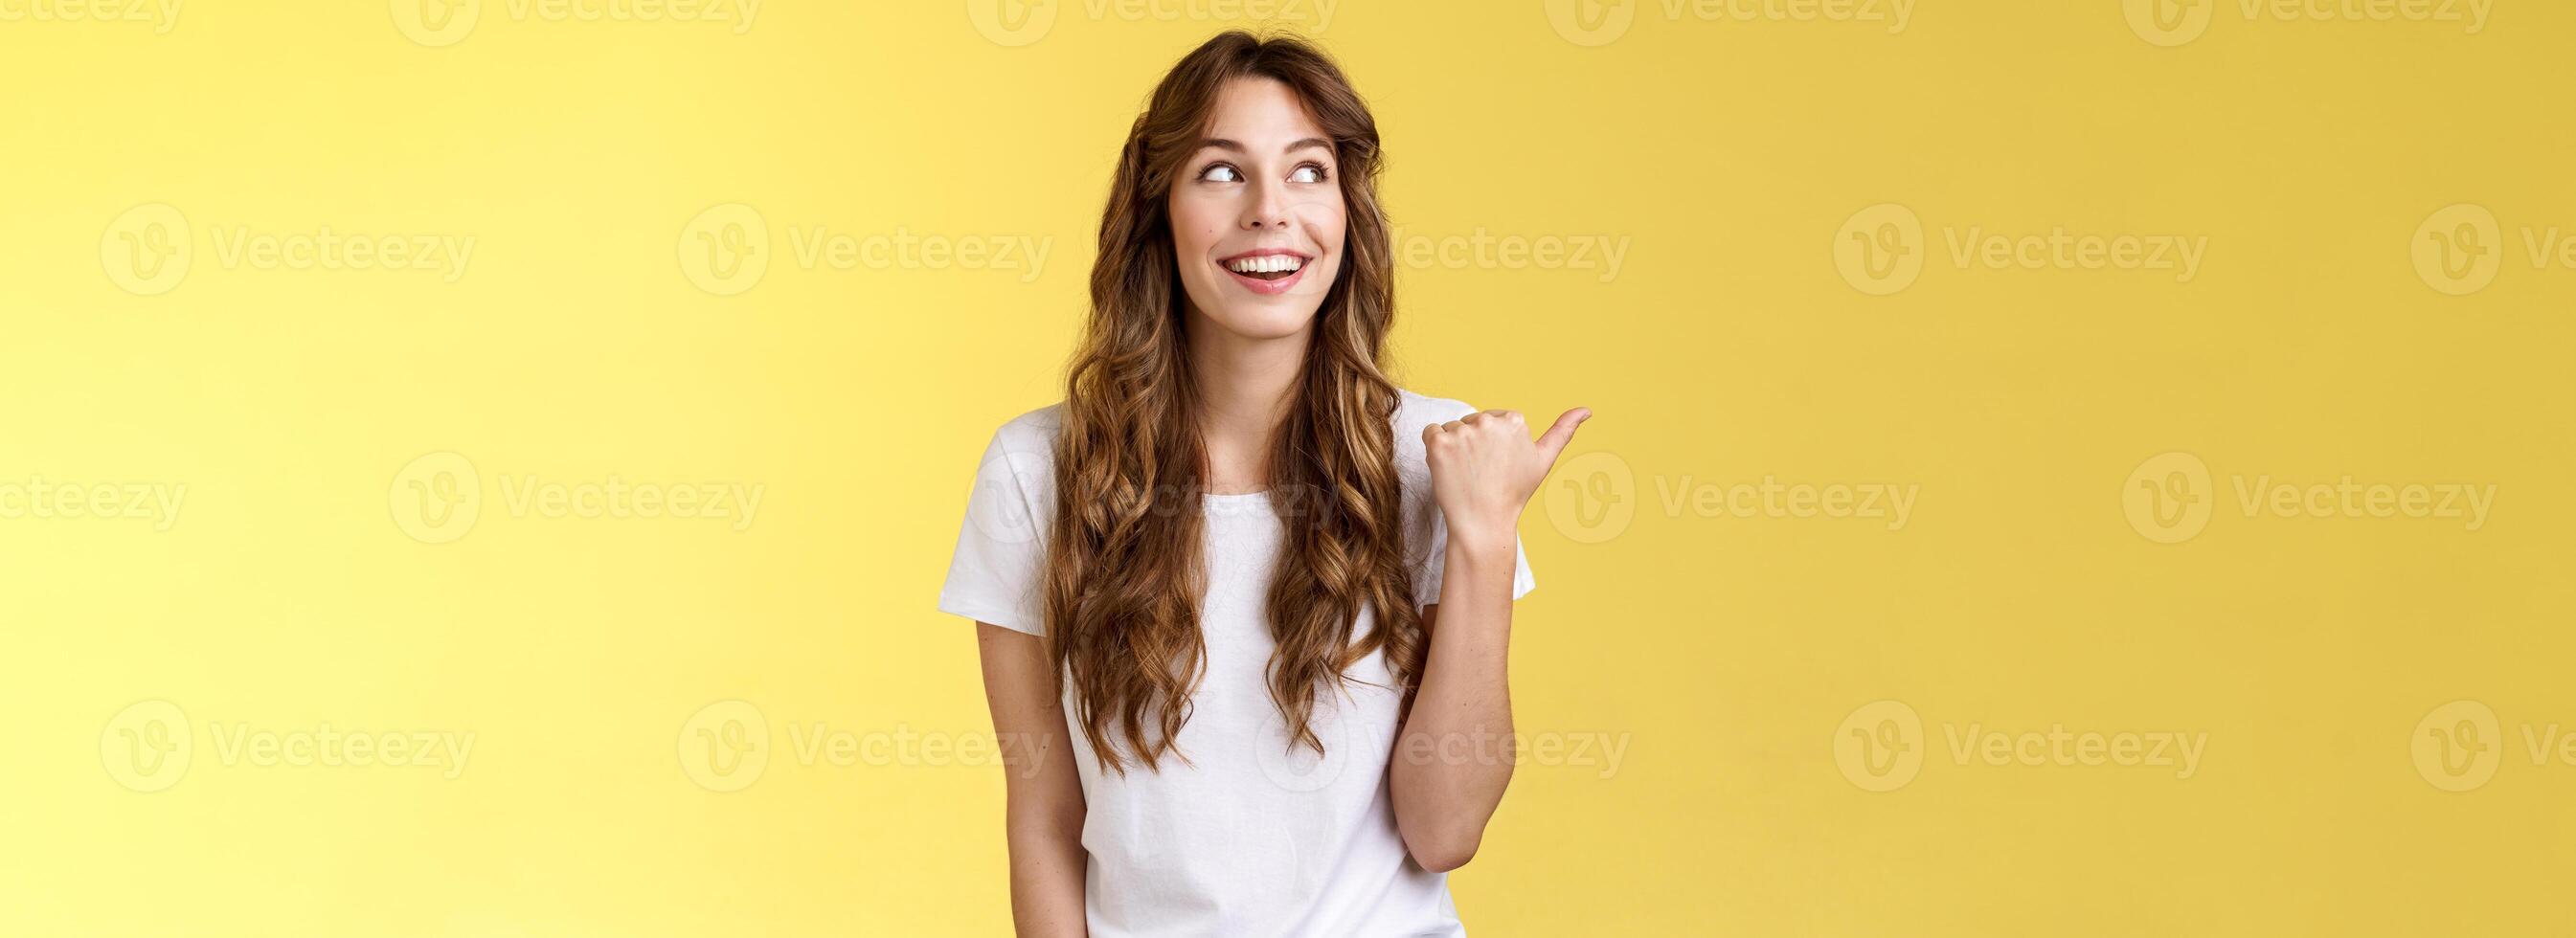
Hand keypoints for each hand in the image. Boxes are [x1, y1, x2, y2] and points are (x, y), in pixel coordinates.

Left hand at [1422, 406, 1590, 546]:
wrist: (1483, 523)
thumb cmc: (1514, 493)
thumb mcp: (1544, 460)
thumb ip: (1564, 430)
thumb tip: (1588, 410)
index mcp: (1515, 420)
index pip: (1494, 420)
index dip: (1493, 444)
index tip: (1498, 465)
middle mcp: (1489, 421)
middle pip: (1472, 422)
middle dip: (1473, 443)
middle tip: (1482, 472)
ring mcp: (1463, 432)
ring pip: (1452, 428)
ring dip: (1454, 448)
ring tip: (1467, 474)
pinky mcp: (1439, 443)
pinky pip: (1430, 432)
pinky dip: (1434, 448)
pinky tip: (1448, 468)